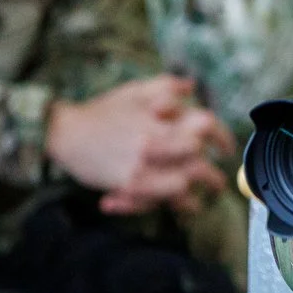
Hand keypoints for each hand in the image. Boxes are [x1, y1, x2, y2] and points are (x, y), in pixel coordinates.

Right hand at [45, 75, 229, 215]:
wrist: (66, 132)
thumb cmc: (103, 111)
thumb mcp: (135, 91)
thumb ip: (166, 86)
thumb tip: (192, 86)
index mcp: (160, 117)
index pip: (205, 125)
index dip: (222, 138)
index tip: (227, 149)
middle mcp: (155, 141)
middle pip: (199, 162)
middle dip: (214, 176)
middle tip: (217, 182)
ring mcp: (142, 166)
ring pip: (182, 187)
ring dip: (194, 196)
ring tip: (198, 200)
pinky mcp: (127, 185)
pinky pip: (157, 202)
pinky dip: (167, 206)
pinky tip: (174, 206)